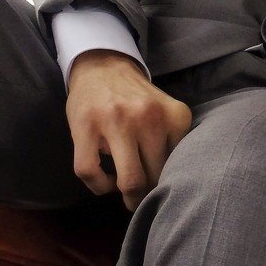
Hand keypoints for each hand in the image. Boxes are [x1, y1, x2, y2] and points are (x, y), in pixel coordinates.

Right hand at [66, 50, 191, 210]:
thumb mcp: (165, 114)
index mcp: (175, 116)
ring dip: (128, 196)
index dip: (170, 181)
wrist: (103, 67)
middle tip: (142, 197)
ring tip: (125, 193)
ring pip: (129, 181)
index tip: (162, 186)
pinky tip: (104, 180)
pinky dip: (98, 186)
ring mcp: (116, 122)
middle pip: (155, 177)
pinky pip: (91, 173)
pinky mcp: (85, 127)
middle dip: (149, 195)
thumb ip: (171, 142)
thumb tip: (172, 186)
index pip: (179, 165)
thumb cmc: (137, 99)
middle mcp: (149, 117)